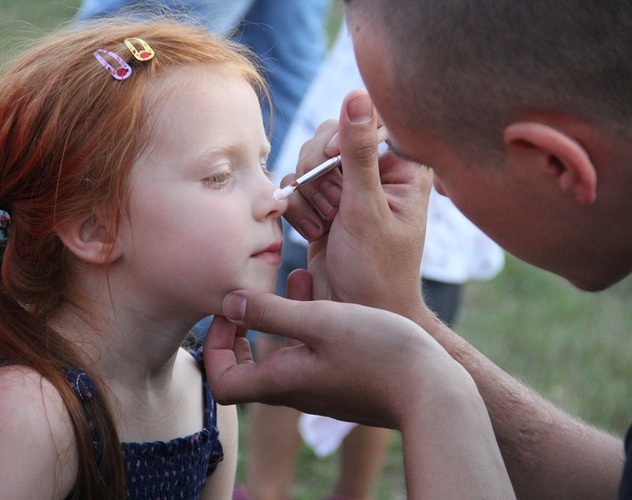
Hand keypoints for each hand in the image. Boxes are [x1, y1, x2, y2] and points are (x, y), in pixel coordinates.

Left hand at [204, 274, 469, 429]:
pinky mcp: (342, 380)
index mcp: (281, 382)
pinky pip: (309, 352)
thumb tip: (228, 303)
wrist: (435, 391)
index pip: (221, 385)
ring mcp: (320, 388)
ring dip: (277, 317)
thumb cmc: (378, 353)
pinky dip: (305, 322)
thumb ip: (271, 313)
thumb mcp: (320, 322)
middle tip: (249, 300)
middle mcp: (295, 391)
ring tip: (292, 278)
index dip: (213, 349)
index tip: (230, 313)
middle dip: (240, 330)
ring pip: (281, 354)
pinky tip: (323, 292)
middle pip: (245, 370)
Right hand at [282, 89, 431, 315]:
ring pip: (307, 163)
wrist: (355, 314)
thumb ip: (358, 153)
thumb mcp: (367, 209)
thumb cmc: (376, 270)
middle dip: (319, 172)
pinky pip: (295, 187)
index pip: (365, 122)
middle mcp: (374, 174)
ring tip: (325, 225)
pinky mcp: (322, 206)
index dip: (341, 139)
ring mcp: (346, 190)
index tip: (332, 162)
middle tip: (331, 205)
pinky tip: (312, 232)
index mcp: (402, 168)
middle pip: (329, 137)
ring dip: (307, 194)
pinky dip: (296, 209)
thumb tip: (358, 94)